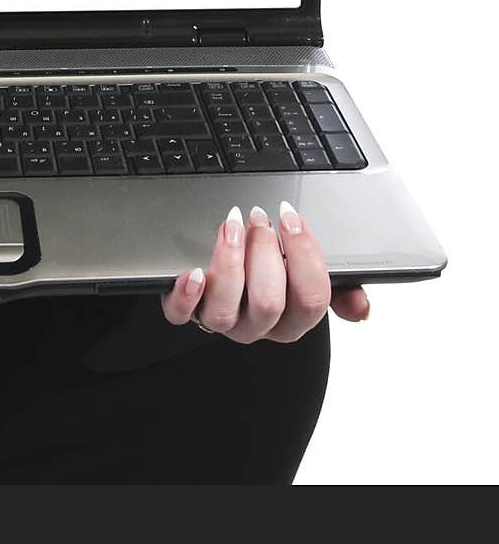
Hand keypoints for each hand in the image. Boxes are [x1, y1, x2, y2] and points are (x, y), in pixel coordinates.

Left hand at [161, 201, 369, 342]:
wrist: (225, 280)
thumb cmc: (270, 273)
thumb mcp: (306, 277)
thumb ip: (338, 287)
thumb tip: (362, 306)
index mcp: (293, 319)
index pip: (312, 300)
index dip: (304, 254)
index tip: (291, 216)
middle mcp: (258, 326)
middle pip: (269, 303)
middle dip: (266, 252)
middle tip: (259, 217)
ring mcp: (222, 323)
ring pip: (226, 309)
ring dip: (230, 261)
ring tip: (232, 225)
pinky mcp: (186, 312)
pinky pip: (182, 315)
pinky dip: (187, 294)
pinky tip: (195, 271)